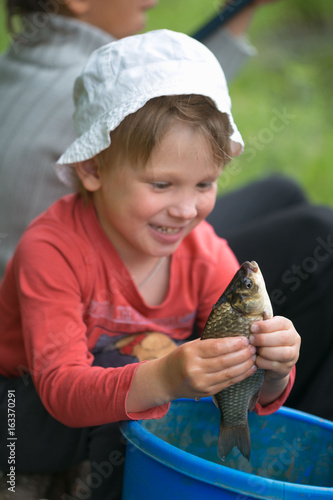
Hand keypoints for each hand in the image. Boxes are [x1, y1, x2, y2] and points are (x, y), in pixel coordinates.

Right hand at [126, 336, 256, 412]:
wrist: (166, 379)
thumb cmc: (182, 357)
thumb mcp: (191, 345)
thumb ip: (209, 342)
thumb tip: (234, 334)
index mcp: (190, 353)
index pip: (216, 347)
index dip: (233, 344)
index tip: (245, 339)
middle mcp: (195, 368)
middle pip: (225, 361)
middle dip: (243, 354)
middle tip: (254, 347)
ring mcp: (201, 382)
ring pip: (229, 373)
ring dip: (245, 365)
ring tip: (254, 357)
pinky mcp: (207, 392)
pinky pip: (228, 383)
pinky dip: (241, 376)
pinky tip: (249, 369)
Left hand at [249, 315, 300, 404]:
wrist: (273, 361)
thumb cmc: (265, 340)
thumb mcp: (265, 330)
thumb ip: (260, 326)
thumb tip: (246, 322)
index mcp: (288, 326)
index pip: (281, 323)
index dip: (266, 326)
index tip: (252, 328)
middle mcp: (294, 339)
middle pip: (282, 338)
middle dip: (263, 339)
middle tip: (251, 340)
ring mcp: (293, 355)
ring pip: (282, 353)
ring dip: (264, 351)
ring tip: (254, 350)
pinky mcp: (286, 367)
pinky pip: (275, 365)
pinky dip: (263, 362)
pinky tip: (256, 359)